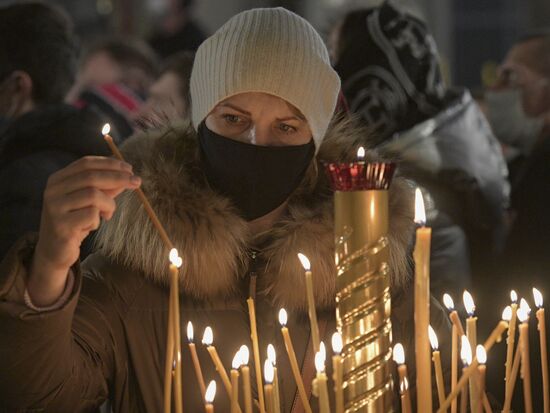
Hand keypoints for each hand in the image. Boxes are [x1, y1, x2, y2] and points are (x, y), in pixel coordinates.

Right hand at [28, 156, 140, 305]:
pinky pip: (91, 215)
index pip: (86, 163)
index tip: (130, 168)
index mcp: (58, 180)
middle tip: (136, 182)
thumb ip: (105, 187)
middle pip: (91, 177)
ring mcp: (55, 208)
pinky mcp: (61, 226)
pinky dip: (98, 220)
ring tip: (107, 214)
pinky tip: (92, 226)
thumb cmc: (75, 221)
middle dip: (118, 178)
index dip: (109, 164)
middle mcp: (53, 191)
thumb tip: (128, 175)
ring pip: (93, 195)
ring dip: (109, 204)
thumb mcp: (90, 201)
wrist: (55, 251)